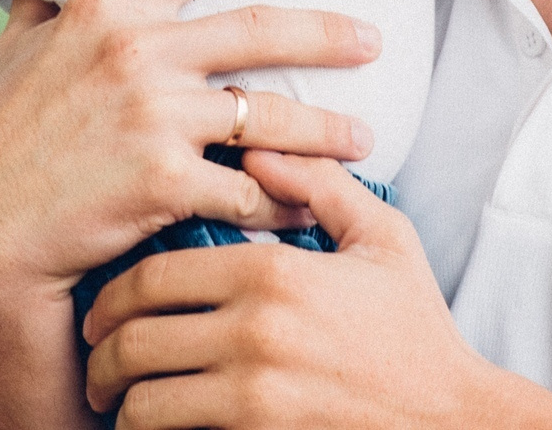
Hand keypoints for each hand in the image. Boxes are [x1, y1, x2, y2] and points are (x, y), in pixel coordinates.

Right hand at [0, 0, 383, 429]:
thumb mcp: (13, 52)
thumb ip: (42, 3)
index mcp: (106, 6)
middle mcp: (137, 49)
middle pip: (262, 30)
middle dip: (330, 33)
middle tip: (374, 37)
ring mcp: (154, 114)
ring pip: (270, 116)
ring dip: (327, 131)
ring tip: (364, 138)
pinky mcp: (166, 180)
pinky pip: (249, 190)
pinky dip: (284, 203)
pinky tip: (307, 211)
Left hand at [83, 154, 551, 428]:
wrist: (458, 420)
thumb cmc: (417, 330)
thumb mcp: (383, 240)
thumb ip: (318, 185)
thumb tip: (254, 150)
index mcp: (273, 273)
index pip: (154, 276)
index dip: (114, 294)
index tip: (102, 308)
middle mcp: (255, 333)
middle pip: (135, 340)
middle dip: (100, 355)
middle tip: (93, 359)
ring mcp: (256, 397)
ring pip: (145, 401)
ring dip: (120, 403)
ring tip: (114, 401)